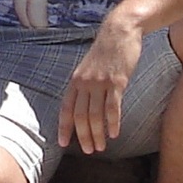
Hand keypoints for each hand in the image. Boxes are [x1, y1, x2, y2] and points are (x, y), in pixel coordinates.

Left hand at [58, 14, 143, 154]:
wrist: (119, 31)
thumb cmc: (106, 50)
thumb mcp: (88, 67)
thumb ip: (85, 85)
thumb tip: (84, 105)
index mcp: (75, 81)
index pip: (66, 109)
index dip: (64, 127)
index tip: (64, 143)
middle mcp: (84, 83)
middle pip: (81, 116)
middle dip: (83, 136)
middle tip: (89, 151)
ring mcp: (100, 82)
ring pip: (95, 115)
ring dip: (98, 134)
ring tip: (101, 147)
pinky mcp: (117, 81)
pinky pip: (112, 107)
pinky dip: (113, 123)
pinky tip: (114, 133)